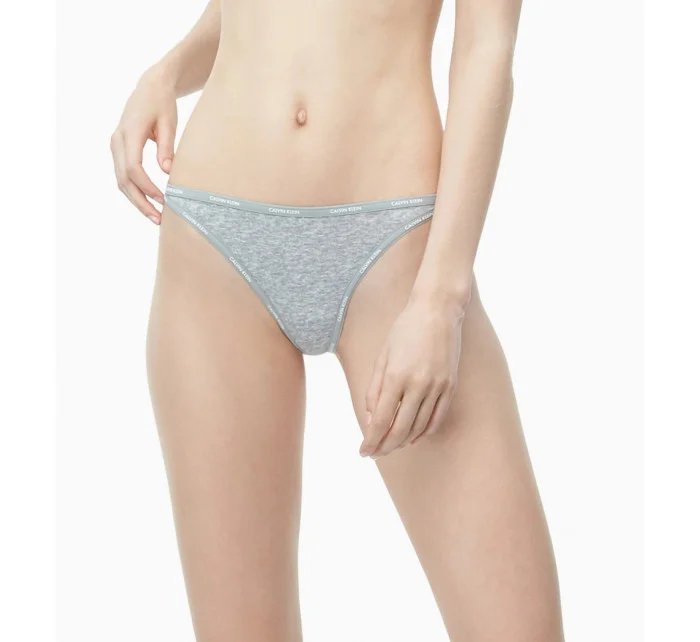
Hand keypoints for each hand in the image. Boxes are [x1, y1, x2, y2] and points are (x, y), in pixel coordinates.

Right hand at [110, 66, 177, 224]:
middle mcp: (117, 140)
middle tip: (158, 219)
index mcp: (130, 133)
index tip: (163, 200)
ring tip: (155, 217)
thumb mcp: (169, 123)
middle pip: (124, 179)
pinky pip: (123, 175)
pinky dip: (134, 191)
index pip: (133, 168)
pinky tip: (149, 203)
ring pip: (121, 180)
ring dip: (137, 200)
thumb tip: (167, 172)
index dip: (147, 188)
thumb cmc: (162, 103)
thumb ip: (167, 147)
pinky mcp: (119, 149)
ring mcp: (116, 145)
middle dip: (140, 201)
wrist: (150, 87)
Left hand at [360, 291, 465, 458]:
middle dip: (385, 446)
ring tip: (390, 447)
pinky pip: (437, 418)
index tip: (363, 451)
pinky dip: (424, 432)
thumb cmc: (404, 329)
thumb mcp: (382, 356)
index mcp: (396, 376)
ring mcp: (437, 386)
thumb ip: (375, 389)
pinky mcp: (450, 386)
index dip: (371, 440)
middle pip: (400, 429)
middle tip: (374, 454)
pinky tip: (413, 437)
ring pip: (419, 428)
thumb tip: (371, 419)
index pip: (381, 420)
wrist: (437, 310)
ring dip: (403, 442)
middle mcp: (418, 384)